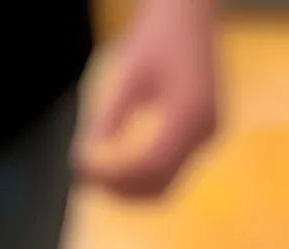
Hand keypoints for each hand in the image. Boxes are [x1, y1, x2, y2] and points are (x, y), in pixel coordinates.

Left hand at [75, 0, 217, 197]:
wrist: (190, 14)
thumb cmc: (156, 36)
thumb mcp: (127, 75)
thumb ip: (108, 118)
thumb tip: (83, 158)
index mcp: (191, 111)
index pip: (149, 165)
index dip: (112, 178)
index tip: (80, 171)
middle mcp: (206, 128)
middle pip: (158, 185)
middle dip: (118, 191)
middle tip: (82, 180)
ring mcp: (208, 134)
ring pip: (164, 185)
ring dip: (128, 190)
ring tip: (92, 177)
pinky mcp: (203, 134)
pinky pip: (169, 171)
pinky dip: (140, 178)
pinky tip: (112, 169)